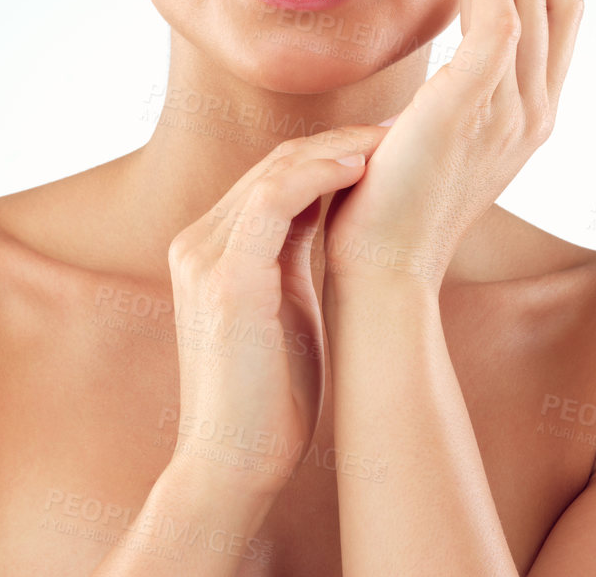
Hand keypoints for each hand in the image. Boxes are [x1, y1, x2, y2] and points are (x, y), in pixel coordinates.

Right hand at [164, 127, 388, 495]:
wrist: (234, 462)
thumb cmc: (268, 397)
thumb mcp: (283, 306)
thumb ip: (291, 256)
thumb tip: (335, 212)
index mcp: (209, 249)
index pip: (270, 177)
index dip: (328, 154)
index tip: (384, 147)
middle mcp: (197, 243)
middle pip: (273, 165)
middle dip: (339, 142)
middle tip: (398, 132)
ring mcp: (204, 258)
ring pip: (274, 173)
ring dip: (337, 150)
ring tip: (389, 143)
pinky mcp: (225, 279)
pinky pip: (272, 201)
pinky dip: (317, 174)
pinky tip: (359, 167)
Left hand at [323, 0, 582, 288]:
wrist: (376, 272)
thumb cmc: (385, 208)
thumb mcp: (429, 139)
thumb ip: (446, 96)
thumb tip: (429, 65)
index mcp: (529, 113)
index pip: (556, 9)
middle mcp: (535, 107)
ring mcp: (513, 108)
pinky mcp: (475, 105)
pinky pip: (499, 16)